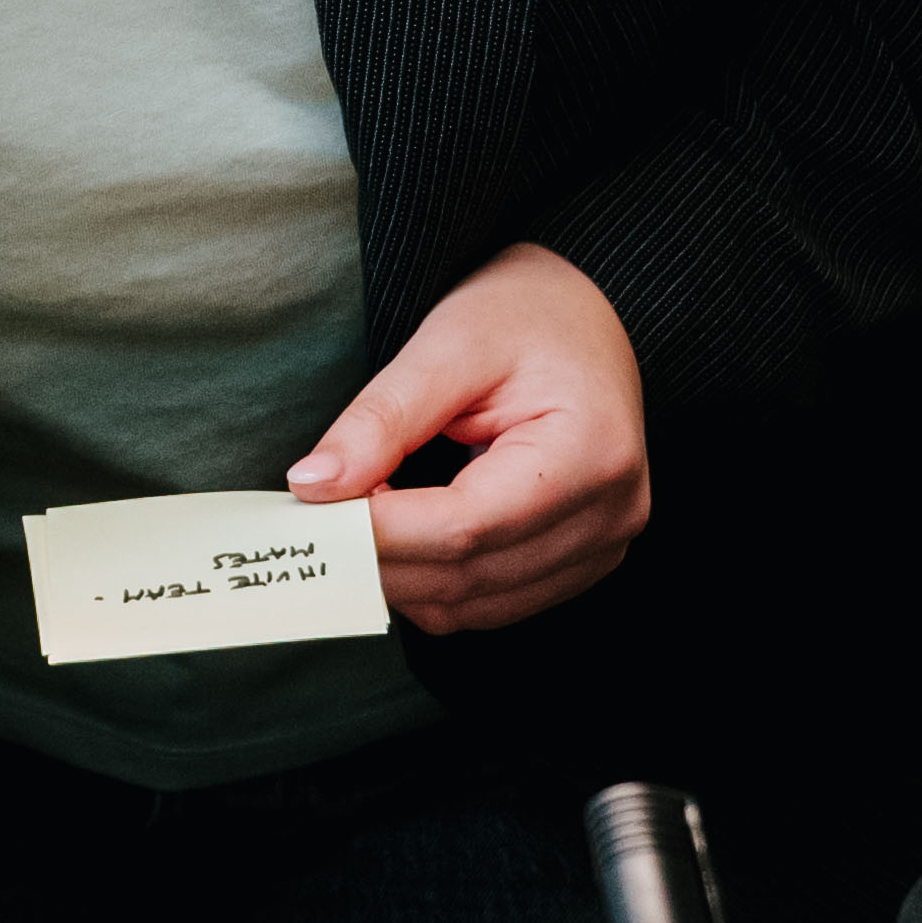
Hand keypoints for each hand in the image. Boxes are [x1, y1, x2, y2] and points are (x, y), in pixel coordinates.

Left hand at [290, 239, 647, 631]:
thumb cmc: (522, 315)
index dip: (380, 532)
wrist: (582, 315)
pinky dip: (432, 582)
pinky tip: (403, 534)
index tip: (311, 513)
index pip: (467, 526)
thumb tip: (314, 485)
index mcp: (591, 452)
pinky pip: (488, 605)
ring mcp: (602, 548)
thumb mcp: (448, 344)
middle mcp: (610, 514)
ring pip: (471, 607)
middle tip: (315, 518)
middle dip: (378, 558)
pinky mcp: (581, 565)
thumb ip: (382, 419)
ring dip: (400, 576)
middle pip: (466, 575)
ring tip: (360, 514)